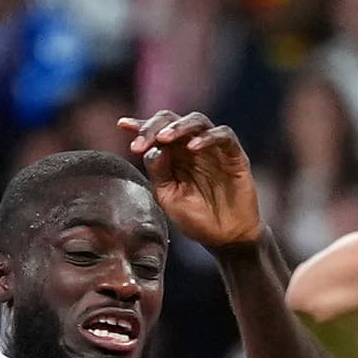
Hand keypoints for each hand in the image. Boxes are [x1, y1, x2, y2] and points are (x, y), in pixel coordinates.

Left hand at [125, 110, 264, 248]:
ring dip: (179, 127)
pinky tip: (193, 148)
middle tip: (142, 142)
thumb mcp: (167, 197)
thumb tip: (152, 148)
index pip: (156, 130)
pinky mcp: (235, 155)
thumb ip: (158, 172)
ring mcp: (214, 148)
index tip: (123, 125)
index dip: (140, 125)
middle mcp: (191, 145)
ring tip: (164, 138)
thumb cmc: (195, 217)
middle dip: (154, 126)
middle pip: (173, 119)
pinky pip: (224, 135)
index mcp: (173, 153)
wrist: (225, 238)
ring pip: (197, 120)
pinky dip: (208, 137)